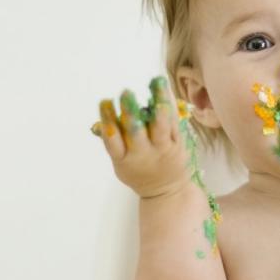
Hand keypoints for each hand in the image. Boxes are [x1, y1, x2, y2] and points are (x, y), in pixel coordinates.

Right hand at [91, 76, 193, 200]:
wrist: (167, 191)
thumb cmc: (138, 172)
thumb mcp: (121, 164)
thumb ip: (114, 142)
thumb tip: (102, 116)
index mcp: (123, 159)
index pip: (112, 140)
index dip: (107, 121)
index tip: (105, 101)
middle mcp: (142, 154)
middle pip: (135, 133)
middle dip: (130, 112)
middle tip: (126, 93)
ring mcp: (161, 149)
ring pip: (160, 128)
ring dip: (157, 107)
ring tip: (156, 88)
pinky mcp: (177, 144)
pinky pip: (174, 124)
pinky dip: (170, 106)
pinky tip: (166, 90)